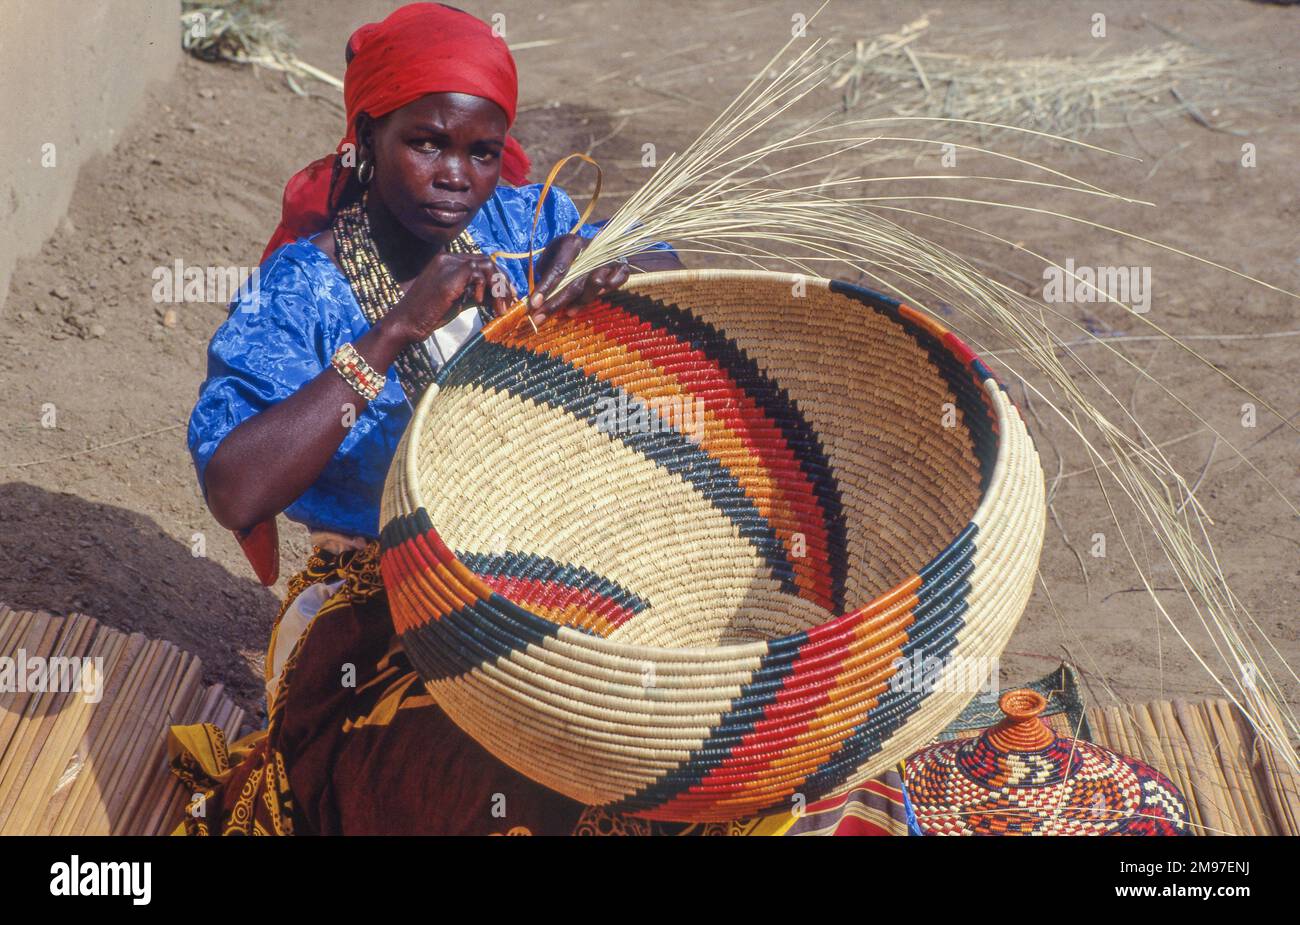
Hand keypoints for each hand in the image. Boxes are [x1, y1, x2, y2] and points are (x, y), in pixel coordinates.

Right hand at [385, 251, 514, 343]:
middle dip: (503, 282)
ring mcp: (448, 263)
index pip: (482, 263)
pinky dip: (484, 288)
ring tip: (499, 308)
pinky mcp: (449, 273)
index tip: (508, 296)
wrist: (407, 322)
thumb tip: (500, 296)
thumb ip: (478, 294)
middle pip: (488, 261)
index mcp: (450, 263)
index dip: (499, 278)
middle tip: (510, 302)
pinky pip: (478, 273)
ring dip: (498, 287)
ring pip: (487, 265)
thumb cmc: (431, 315)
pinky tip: (478, 303)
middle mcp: (449, 258)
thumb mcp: (460, 301)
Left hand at [526, 234, 630, 325]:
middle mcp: (591, 250)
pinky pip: (615, 283)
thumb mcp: (553, 252)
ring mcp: (608, 259)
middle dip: (555, 304)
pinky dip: (606, 291)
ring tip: (567, 312)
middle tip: (540, 319)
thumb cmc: (570, 251)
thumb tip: (536, 292)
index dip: (545, 288)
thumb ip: (544, 269)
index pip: (558, 269)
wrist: (601, 243)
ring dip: (580, 302)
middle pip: (574, 283)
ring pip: (595, 285)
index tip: (533, 305)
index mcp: (572, 243)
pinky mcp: (621, 267)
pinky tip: (593, 299)